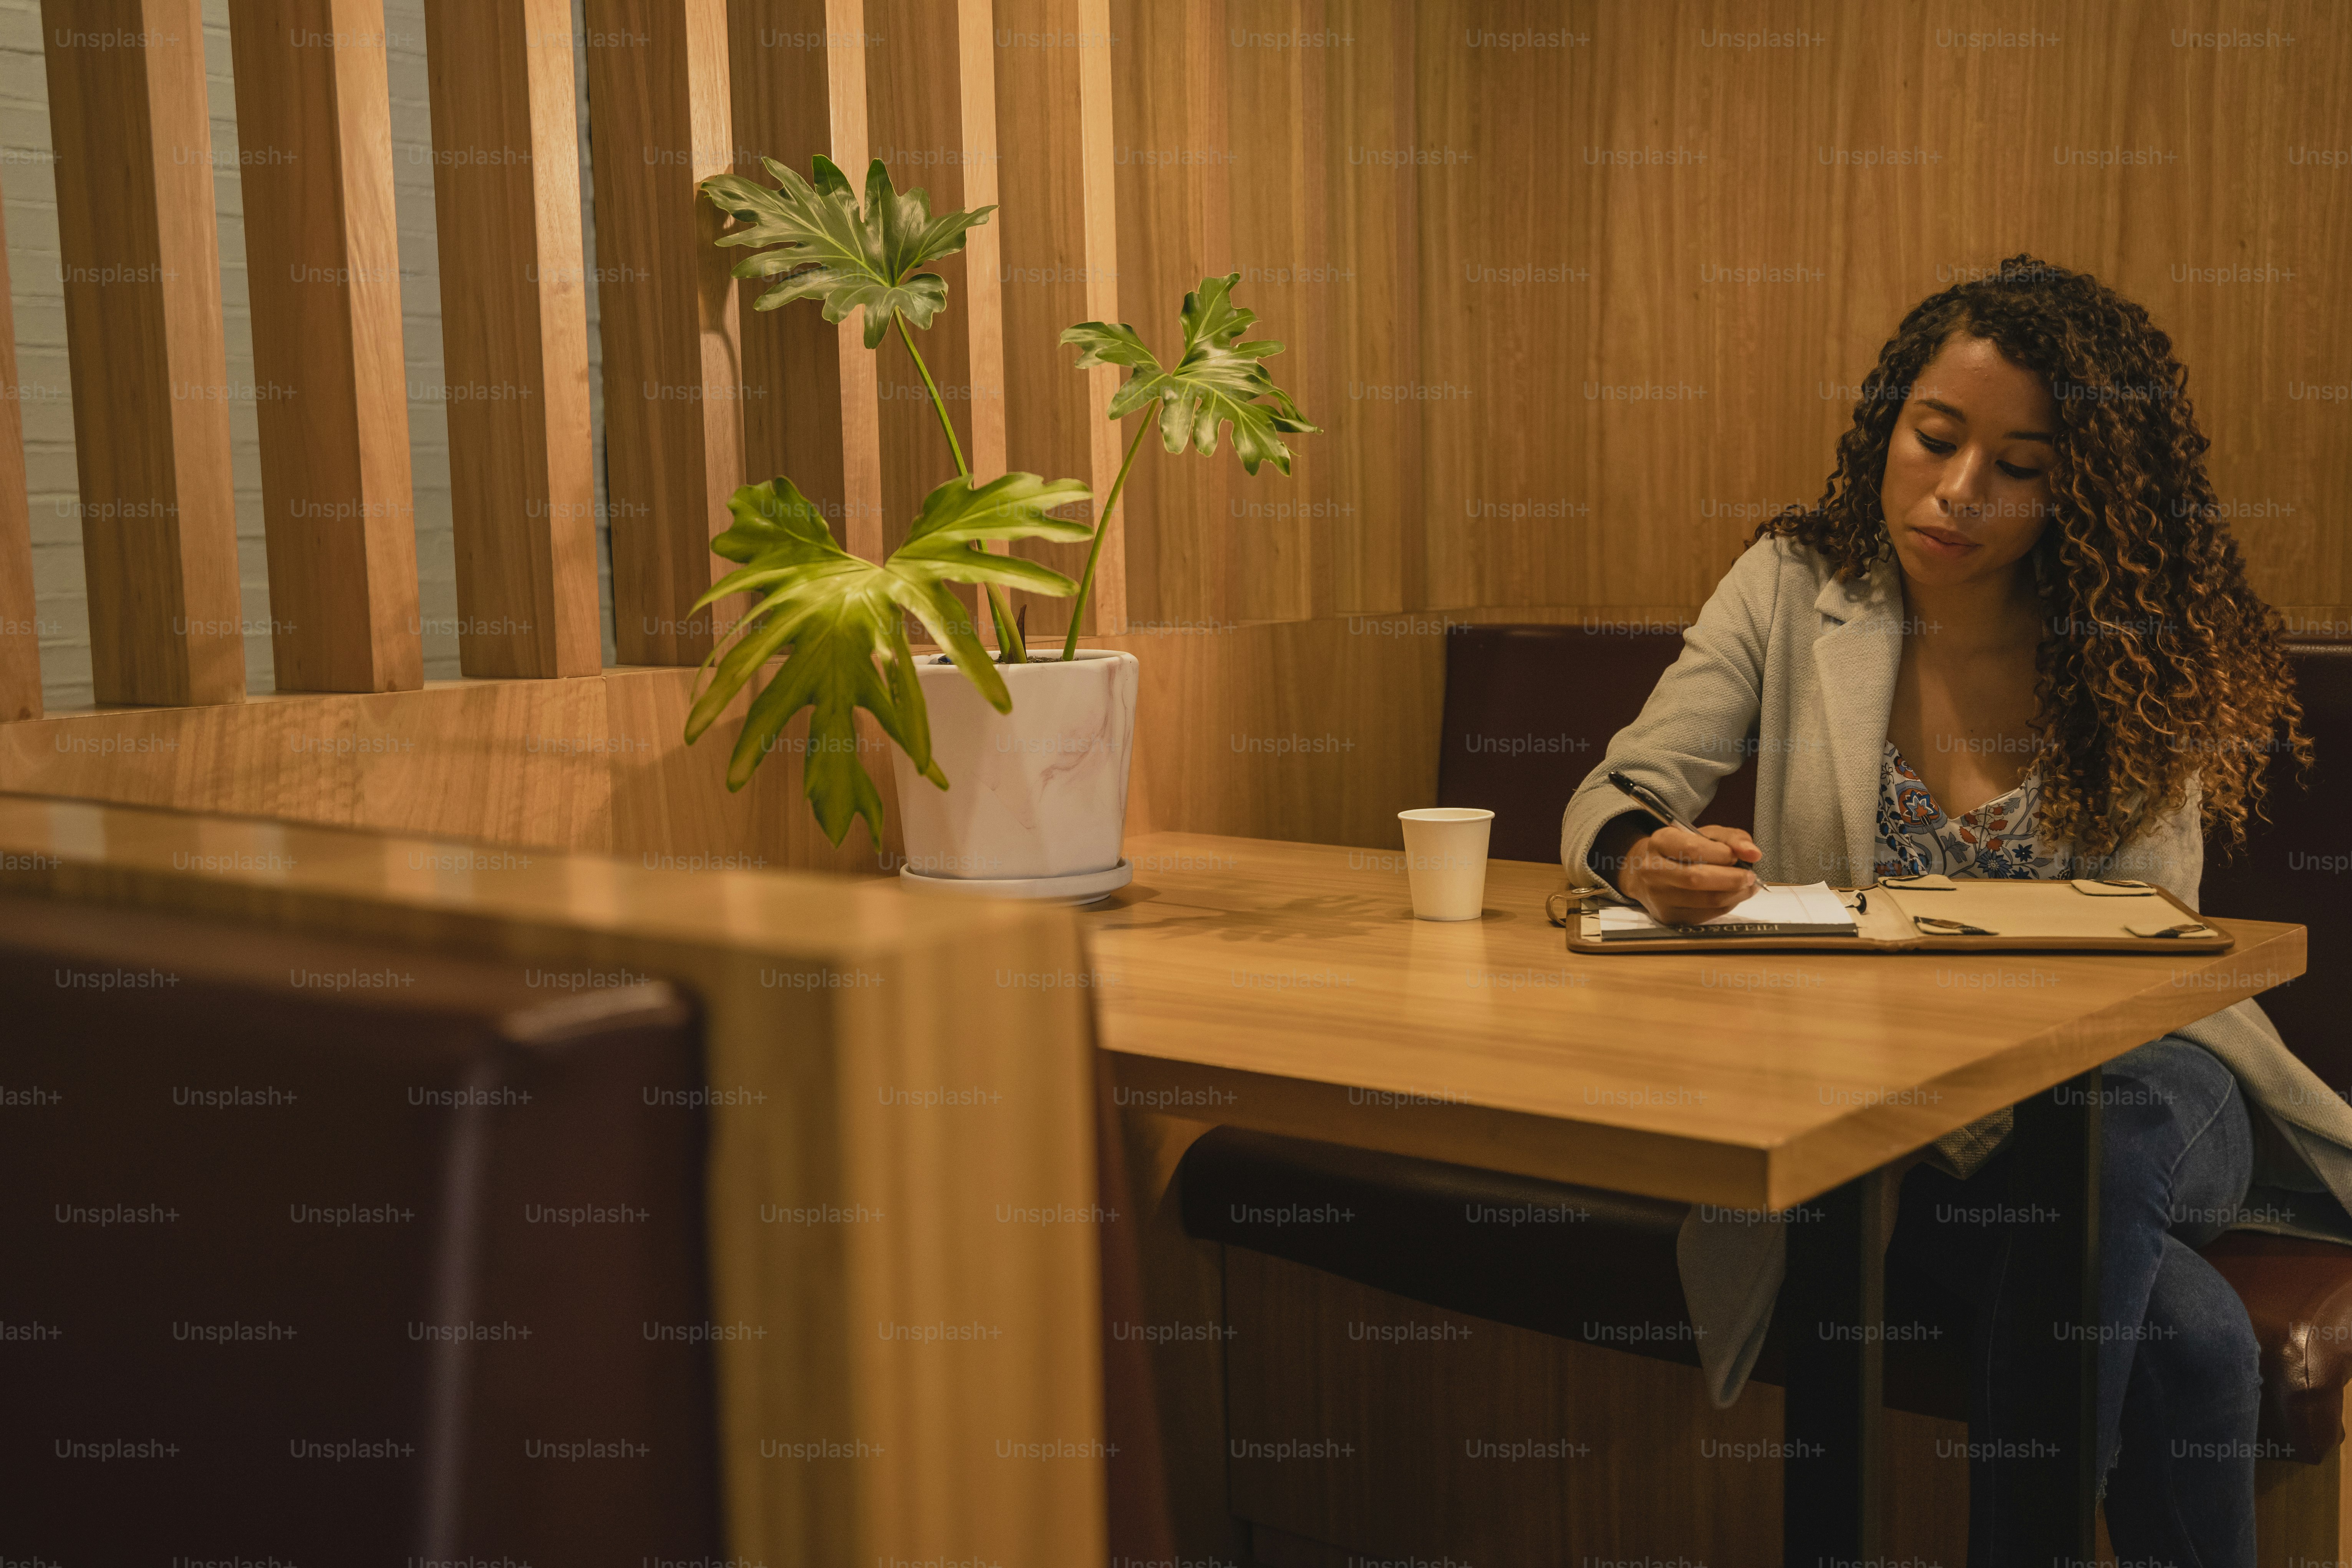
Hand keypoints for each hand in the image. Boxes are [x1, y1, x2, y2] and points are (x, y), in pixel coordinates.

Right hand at [1619, 824, 1761, 925]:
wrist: (1654, 875)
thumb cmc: (1685, 852)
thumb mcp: (1707, 835)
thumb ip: (1732, 839)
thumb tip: (1753, 854)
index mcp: (1660, 841)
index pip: (1692, 849)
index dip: (1722, 854)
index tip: (1737, 856)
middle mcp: (1652, 870)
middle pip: (1696, 878)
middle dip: (1731, 878)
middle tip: (1749, 876)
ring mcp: (1658, 896)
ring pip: (1705, 900)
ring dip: (1735, 894)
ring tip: (1746, 886)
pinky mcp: (1668, 916)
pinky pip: (1706, 915)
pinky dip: (1726, 906)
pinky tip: (1731, 896)